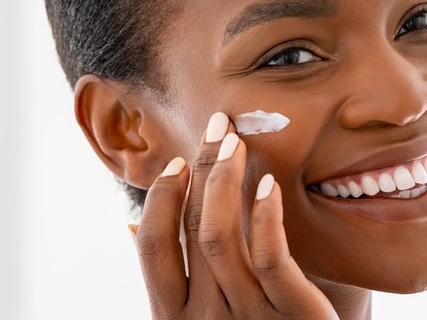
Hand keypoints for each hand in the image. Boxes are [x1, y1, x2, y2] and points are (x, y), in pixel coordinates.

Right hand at [129, 112, 338, 318]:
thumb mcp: (197, 317)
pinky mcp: (294, 316)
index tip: (177, 163)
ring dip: (227, 181)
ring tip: (237, 143)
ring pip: (222, 237)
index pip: (153, 247)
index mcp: (174, 316)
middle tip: (217, 125)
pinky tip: (267, 184)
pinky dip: (265, 218)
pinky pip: (273, 260)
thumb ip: (169, 277)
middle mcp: (203, 318)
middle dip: (202, 170)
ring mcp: (247, 317)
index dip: (161, 199)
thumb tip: (132, 226)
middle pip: (192, 230)